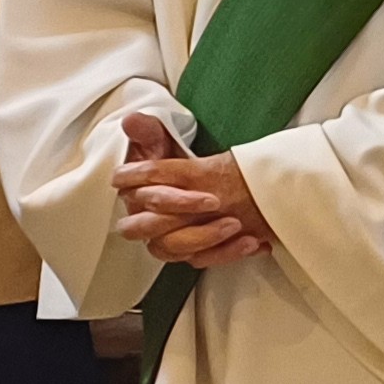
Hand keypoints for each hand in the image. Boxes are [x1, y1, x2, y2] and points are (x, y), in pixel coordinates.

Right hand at [113, 110, 273, 264]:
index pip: (134, 191)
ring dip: (205, 238)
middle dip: (180, 212)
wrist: (215, 182)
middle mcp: (142, 217)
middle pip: (149, 225)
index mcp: (134, 189)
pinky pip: (202, 261)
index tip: (189, 181)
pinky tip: (251, 242)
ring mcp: (164, 239)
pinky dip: (227, 254)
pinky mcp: (188, 253)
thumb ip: (148, 130)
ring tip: (235, 224)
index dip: (160, 190)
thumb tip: (132, 122)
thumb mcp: (164, 138)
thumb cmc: (178, 159)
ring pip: (173, 248)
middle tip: (215, 201)